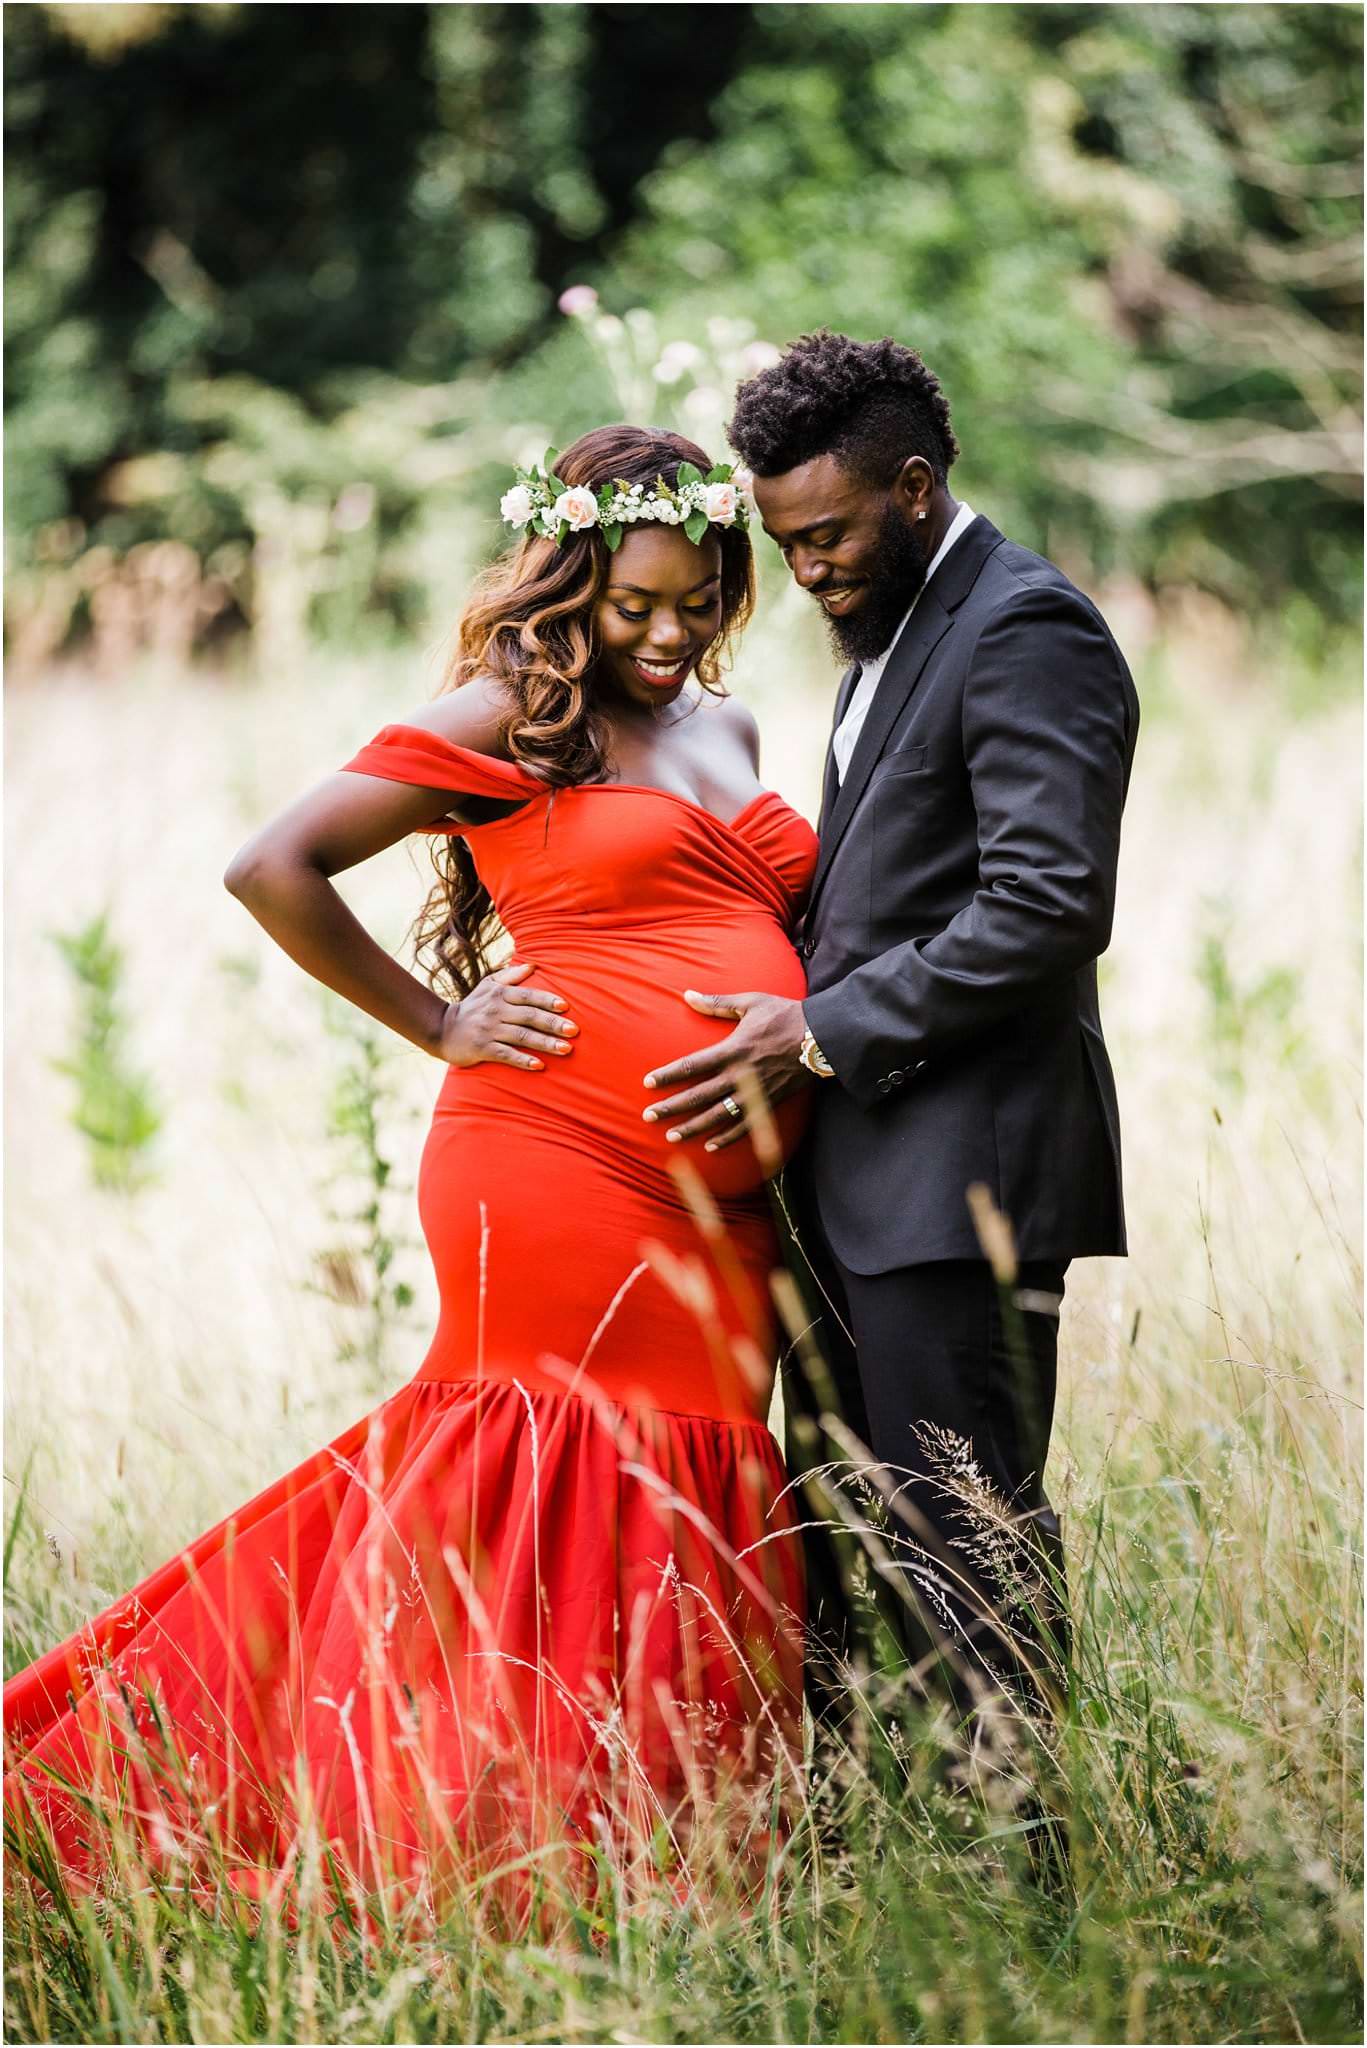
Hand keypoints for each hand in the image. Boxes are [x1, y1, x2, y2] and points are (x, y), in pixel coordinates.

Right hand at [437, 960, 577, 1070]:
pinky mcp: (482, 1049)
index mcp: (499, 994)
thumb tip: (533, 965)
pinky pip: (506, 1055)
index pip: (528, 996)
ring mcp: (489, 1030)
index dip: (547, 1000)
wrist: (442, 1029)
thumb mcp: (487, 986)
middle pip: (529, 1016)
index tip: (566, 1007)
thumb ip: (510, 976)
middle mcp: (495, 1011)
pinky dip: (523, 1060)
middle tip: (574, 1031)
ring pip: (521, 1037)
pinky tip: (539, 1065)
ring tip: (566, 1049)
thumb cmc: (472, 1007)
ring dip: (545, 1043)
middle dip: (553, 1023)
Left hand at [642, 991, 808, 1150]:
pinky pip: (745, 1126)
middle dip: (672, 1107)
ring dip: (693, 1127)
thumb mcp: (750, 1003)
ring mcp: (755, 1093)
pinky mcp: (769, 1103)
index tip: (648, 1082)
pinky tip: (710, 1146)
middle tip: (648, 1116)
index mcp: (732, 1050)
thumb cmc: (785, 1015)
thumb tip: (687, 995)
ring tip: (672, 1136)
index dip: (668, 1074)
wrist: (823, 1037)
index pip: (692, 1065)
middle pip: (699, 1095)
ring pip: (718, 1115)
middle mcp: (740, 1075)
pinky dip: (728, 1138)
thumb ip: (717, 1003)